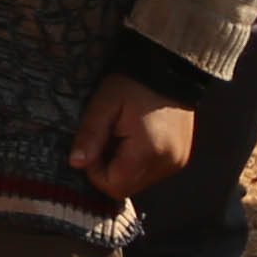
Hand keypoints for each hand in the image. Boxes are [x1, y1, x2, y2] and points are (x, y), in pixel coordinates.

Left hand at [68, 72, 196, 200]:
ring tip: (122, 134)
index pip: (113, 185)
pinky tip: (136, 137)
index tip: (93, 145)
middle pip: (126, 187)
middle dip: (109, 168)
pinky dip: (138, 161)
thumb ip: (90, 135)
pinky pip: (152, 171)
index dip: (95, 171)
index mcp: (148, 153)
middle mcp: (167, 164)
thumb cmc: (134, 84)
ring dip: (123, 166)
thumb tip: (75, 163)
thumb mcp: (105, 104)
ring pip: (138, 181)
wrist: (171, 69)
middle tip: (106, 137)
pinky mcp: (180, 158)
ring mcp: (177, 163)